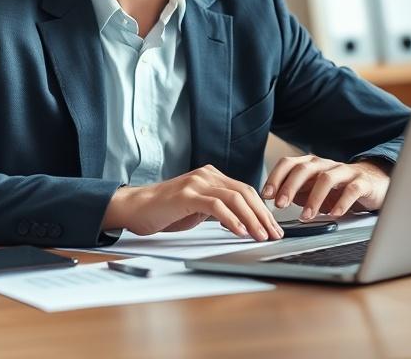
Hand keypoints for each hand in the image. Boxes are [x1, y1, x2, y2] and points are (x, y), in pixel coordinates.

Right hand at [102, 164, 283, 241]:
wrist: (135, 208)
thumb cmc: (164, 211)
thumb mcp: (197, 209)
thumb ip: (218, 210)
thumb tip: (243, 223)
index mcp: (211, 177)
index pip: (246, 191)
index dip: (262, 210)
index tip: (273, 228)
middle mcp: (207, 175)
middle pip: (245, 193)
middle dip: (263, 216)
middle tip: (274, 234)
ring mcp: (197, 183)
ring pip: (235, 198)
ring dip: (252, 219)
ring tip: (261, 236)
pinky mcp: (187, 195)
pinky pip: (216, 206)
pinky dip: (232, 220)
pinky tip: (240, 232)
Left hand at [261, 155, 390, 219]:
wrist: (374, 182)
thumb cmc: (339, 187)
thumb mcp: (313, 189)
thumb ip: (296, 192)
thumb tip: (272, 200)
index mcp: (311, 164)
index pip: (289, 163)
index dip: (275, 177)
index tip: (266, 195)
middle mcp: (326, 164)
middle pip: (304, 168)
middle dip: (289, 186)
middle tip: (280, 205)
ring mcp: (345, 172)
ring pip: (326, 178)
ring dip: (313, 198)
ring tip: (305, 216)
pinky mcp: (363, 182)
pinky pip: (351, 190)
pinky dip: (341, 202)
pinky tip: (334, 215)